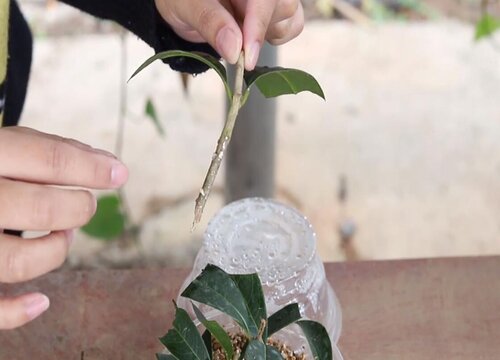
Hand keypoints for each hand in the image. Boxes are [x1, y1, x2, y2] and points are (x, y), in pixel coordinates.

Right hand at [0, 127, 127, 329]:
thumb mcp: (3, 146)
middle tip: (84, 204)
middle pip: (42, 209)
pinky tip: (41, 301)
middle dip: (78, 208)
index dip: (92, 169)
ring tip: (64, 236)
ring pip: (20, 259)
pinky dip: (18, 311)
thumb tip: (110, 165)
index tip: (119, 174)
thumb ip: (50, 150)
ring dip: (56, 251)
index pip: (49, 160)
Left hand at [155, 0, 303, 69]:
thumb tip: (235, 50)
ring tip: (237, 33)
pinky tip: (250, 36)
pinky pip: (291, 25)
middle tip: (236, 49)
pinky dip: (274, 37)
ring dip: (266, 35)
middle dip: (261, 31)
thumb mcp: (185, 6)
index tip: (246, 58)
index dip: (258, 26)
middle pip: (284, 6)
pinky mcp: (275, 9)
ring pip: (291, 16)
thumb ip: (210, 23)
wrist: (181, 4)